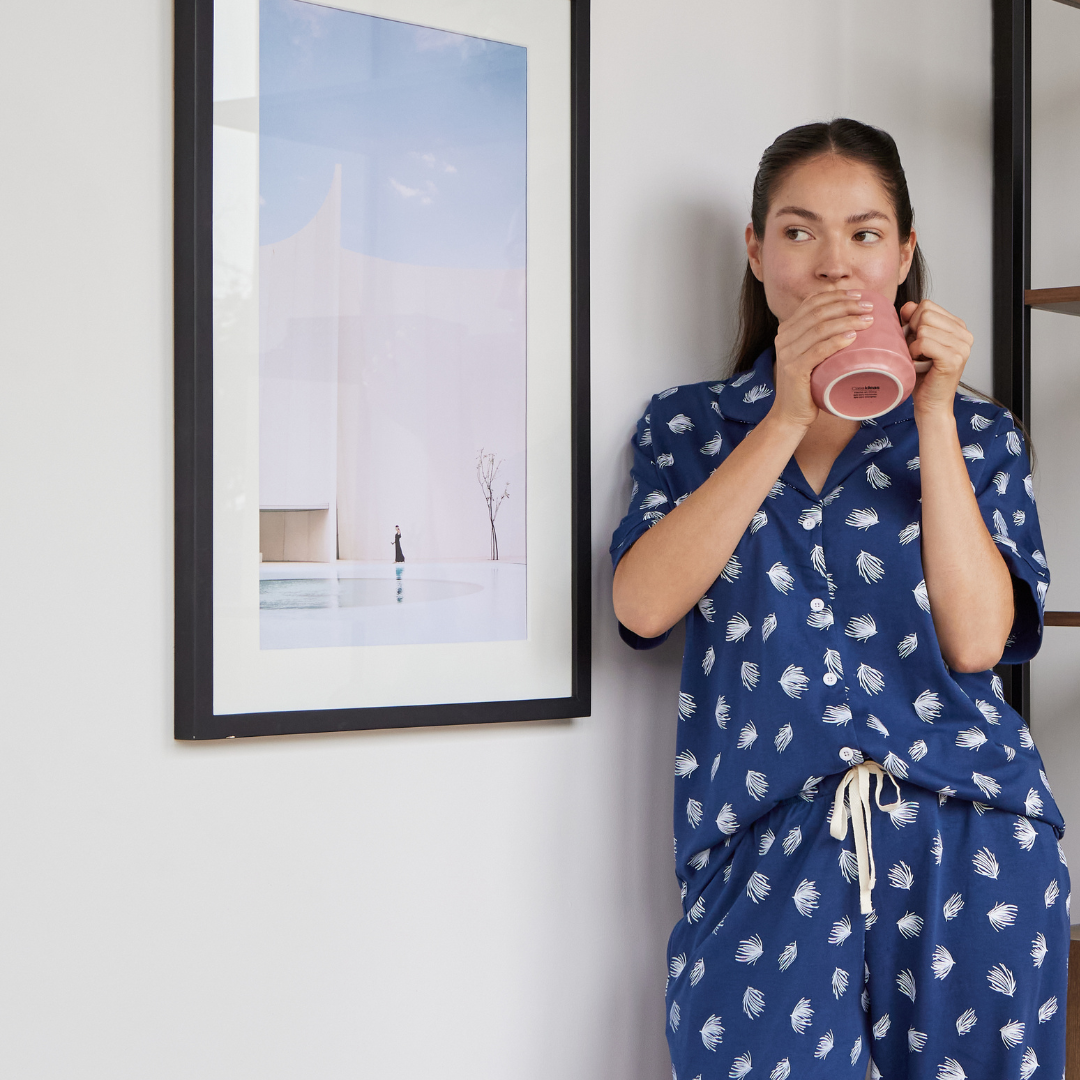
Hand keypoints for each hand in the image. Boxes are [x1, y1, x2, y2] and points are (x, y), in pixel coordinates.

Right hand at [769, 290, 875, 429]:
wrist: (791, 414)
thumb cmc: (808, 384)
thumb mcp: (811, 355)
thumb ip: (821, 338)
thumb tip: (853, 320)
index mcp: (787, 330)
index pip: (812, 302)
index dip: (837, 295)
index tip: (859, 295)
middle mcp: (783, 338)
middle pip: (818, 312)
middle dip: (847, 306)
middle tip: (869, 308)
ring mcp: (787, 354)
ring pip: (820, 328)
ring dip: (847, 321)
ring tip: (868, 321)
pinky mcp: (794, 370)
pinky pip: (818, 350)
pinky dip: (836, 341)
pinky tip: (852, 337)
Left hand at [899, 300, 973, 416]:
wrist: (930, 404)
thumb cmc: (922, 376)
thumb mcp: (915, 342)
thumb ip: (913, 322)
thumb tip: (908, 306)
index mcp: (957, 327)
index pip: (927, 305)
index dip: (912, 321)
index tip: (914, 341)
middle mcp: (964, 334)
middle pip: (925, 312)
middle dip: (912, 332)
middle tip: (915, 352)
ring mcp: (962, 346)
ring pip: (923, 327)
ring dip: (912, 345)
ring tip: (919, 359)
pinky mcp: (954, 358)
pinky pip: (924, 342)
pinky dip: (914, 353)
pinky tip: (919, 364)